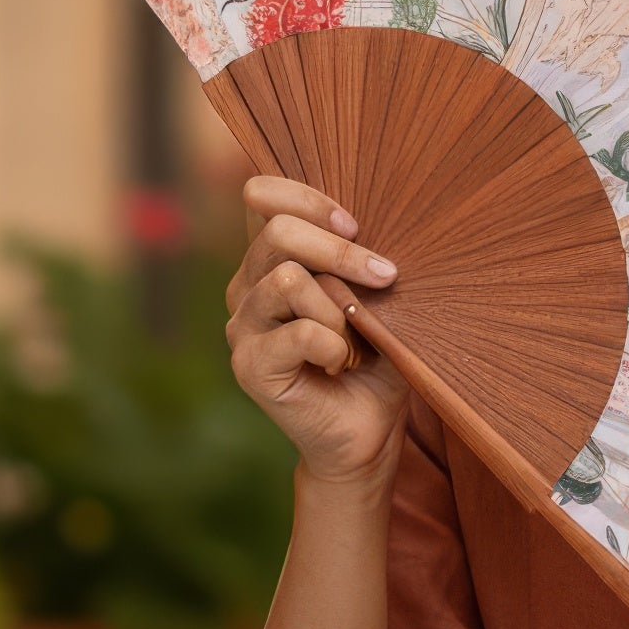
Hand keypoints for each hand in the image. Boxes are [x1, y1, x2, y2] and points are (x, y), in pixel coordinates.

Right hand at [226, 177, 410, 484]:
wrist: (369, 432)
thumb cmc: (377, 358)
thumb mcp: (376, 298)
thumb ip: (363, 258)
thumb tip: (372, 226)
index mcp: (273, 260)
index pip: (261, 196)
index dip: (306, 198)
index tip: (355, 224)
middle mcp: (248, 286)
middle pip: (279, 232)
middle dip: (341, 250)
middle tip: (385, 276)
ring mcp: (243, 325)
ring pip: (287, 279)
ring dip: (340, 309)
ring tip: (357, 341)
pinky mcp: (249, 365)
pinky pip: (297, 332)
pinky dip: (334, 345)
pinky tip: (342, 364)